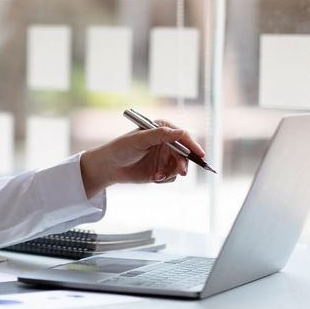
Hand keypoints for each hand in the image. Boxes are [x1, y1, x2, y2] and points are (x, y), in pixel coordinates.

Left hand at [80, 120, 205, 197]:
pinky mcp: (162, 170)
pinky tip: (153, 178)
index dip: (192, 145)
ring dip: (171, 173)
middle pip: (184, 154)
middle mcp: (167, 143)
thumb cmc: (122, 148)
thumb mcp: (140, 139)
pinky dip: (165, 178)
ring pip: (179, 167)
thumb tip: (182, 132)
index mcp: (163, 130)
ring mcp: (165, 157)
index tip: (199, 154)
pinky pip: (172, 176)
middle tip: (181, 172)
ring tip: (157, 176)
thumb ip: (161, 135)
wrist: (110, 166)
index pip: (183, 136)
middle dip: (183, 163)